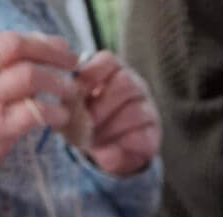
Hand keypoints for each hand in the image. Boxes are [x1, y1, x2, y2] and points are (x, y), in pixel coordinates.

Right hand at [0, 31, 77, 185]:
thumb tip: (23, 65)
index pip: (6, 41)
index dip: (39, 42)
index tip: (60, 47)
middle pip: (19, 50)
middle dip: (52, 53)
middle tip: (73, 63)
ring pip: (30, 77)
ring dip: (58, 83)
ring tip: (72, 92)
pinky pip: (35, 113)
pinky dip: (55, 112)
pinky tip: (62, 117)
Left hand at [76, 51, 159, 176]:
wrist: (106, 151)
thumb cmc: (85, 123)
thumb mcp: (71, 111)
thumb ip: (69, 104)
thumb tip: (70, 102)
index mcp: (113, 72)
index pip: (109, 61)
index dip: (93, 72)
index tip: (78, 89)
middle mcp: (135, 85)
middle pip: (126, 83)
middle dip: (102, 104)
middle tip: (87, 121)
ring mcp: (147, 109)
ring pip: (136, 111)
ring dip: (111, 127)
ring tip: (95, 138)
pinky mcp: (153, 134)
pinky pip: (142, 136)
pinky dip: (122, 145)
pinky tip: (108, 150)